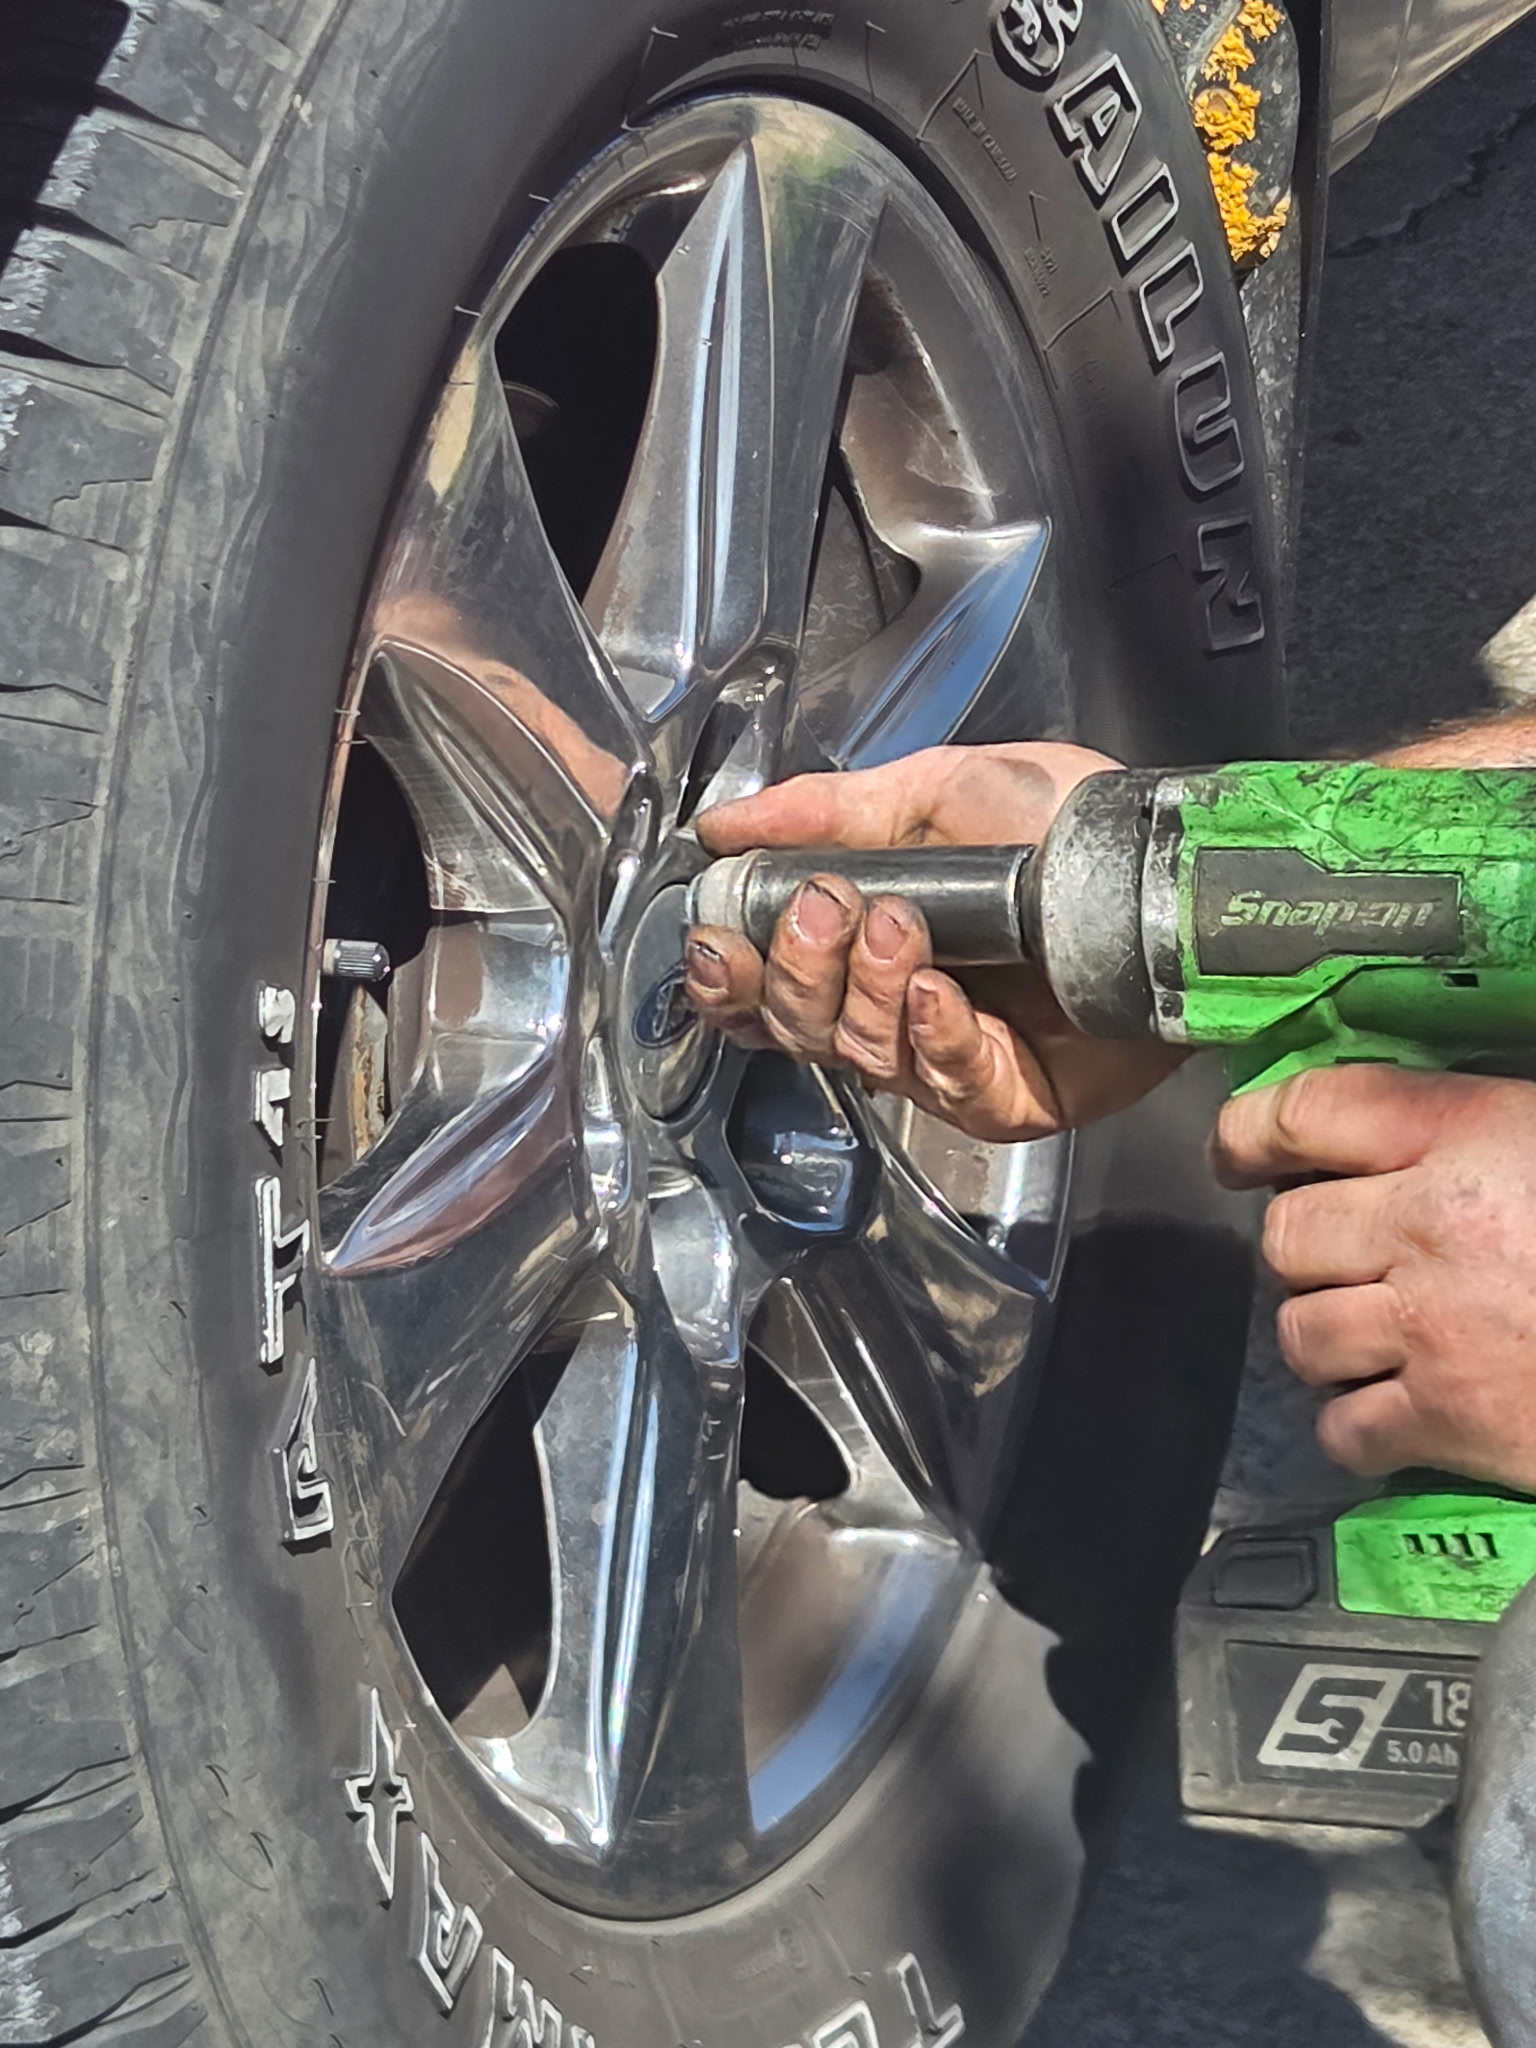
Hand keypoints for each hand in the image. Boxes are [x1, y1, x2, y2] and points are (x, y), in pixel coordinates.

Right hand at [683, 742, 1182, 1142]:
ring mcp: (949, 1061)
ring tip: (904, 927)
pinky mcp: (1011, 1098)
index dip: (732, 977)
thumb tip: (724, 825)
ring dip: (868, 991)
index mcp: (861, 946)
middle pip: (798, 1030)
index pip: (763, 988)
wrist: (1160, 862)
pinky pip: (950, 1088)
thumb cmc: (1061, 823)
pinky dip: (936, 1040)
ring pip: (863, 1057)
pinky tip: (939, 994)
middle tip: (828, 906)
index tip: (721, 937)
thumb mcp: (932, 791)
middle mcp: (893, 1012)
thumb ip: (825, 810)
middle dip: (798, 970)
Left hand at [1213, 1065, 1535, 1489]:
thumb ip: (1486, 1120)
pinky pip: (1345, 1430)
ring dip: (1325, 1334)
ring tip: (1372, 1331)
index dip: (1254, 1126)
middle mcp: (1427, 1227)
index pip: (1310, 1108)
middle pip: (1288, 1233)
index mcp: (1467, 1134)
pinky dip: (1357, 1428)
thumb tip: (1420, 1121)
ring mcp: (1429, 1332)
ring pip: (1301, 1333)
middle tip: (1343, 1252)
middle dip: (1303, 1244)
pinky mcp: (1449, 1424)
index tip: (1240, 1147)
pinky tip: (1393, 1414)